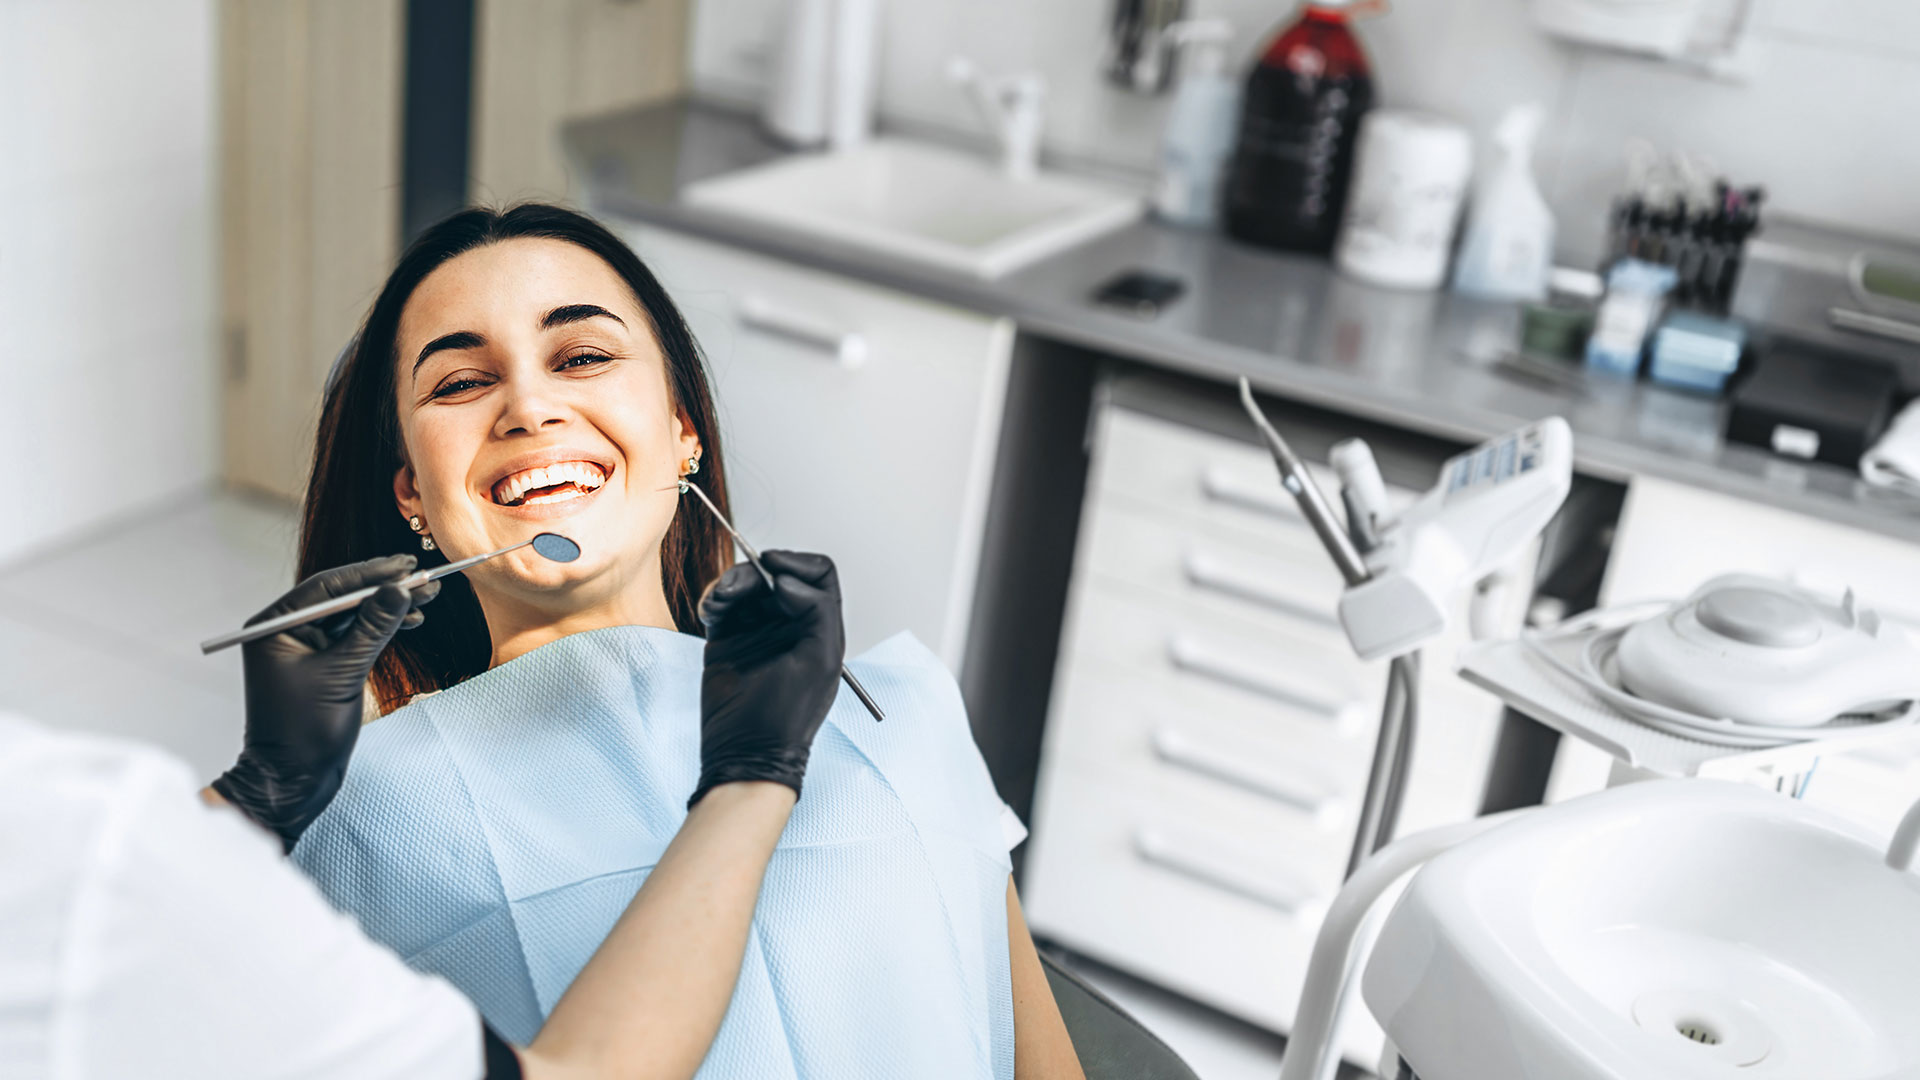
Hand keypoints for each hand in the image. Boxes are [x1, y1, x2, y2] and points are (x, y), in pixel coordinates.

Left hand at [212, 554, 438, 849]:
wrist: (293, 779)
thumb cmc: (304, 731)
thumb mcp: (342, 673)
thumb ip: (371, 628)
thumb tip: (400, 590)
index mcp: (274, 627)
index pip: (327, 588)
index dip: (370, 574)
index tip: (406, 566)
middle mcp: (286, 631)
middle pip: (342, 598)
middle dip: (383, 588)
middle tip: (423, 575)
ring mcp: (304, 648)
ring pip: (352, 616)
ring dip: (388, 607)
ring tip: (427, 596)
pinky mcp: (322, 664)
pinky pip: (354, 636)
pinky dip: (381, 628)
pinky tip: (410, 620)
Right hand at [690, 550, 845, 806]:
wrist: (746, 750)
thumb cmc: (789, 713)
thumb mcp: (821, 659)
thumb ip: (817, 610)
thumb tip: (785, 581)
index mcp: (819, 625)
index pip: (817, 575)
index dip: (797, 563)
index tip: (774, 567)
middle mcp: (790, 622)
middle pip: (775, 573)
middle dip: (755, 573)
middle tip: (738, 588)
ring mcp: (757, 629)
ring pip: (745, 584)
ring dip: (731, 583)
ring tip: (719, 601)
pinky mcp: (726, 638)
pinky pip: (720, 603)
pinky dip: (713, 598)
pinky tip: (710, 613)